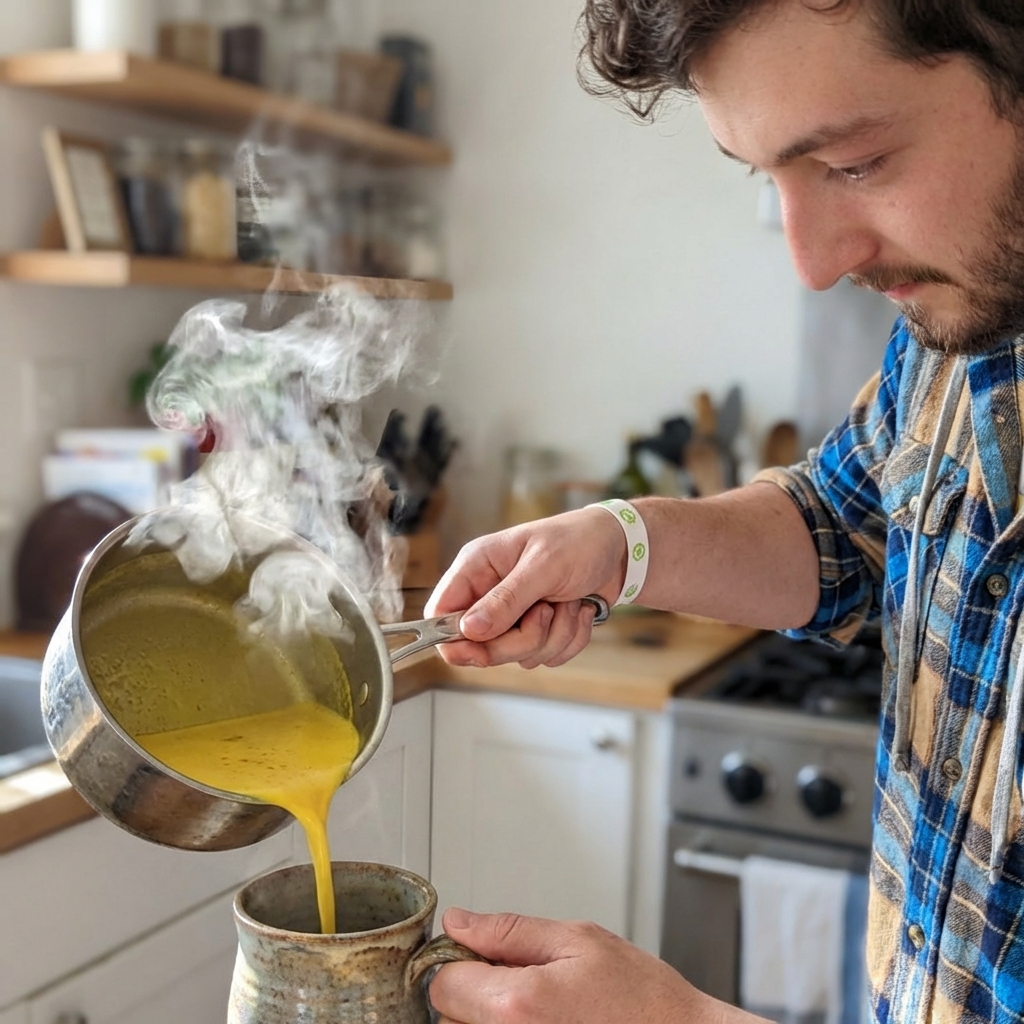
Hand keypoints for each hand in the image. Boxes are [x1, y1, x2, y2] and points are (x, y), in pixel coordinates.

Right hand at [424, 508, 625, 668]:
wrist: (621, 551)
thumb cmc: (580, 542)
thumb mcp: (543, 566)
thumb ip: (506, 600)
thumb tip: (468, 629)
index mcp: (477, 567)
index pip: (441, 613)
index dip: (453, 639)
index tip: (478, 651)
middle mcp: (489, 593)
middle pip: (479, 646)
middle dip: (521, 638)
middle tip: (545, 611)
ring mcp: (513, 616)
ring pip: (517, 656)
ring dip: (552, 636)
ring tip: (566, 602)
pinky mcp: (537, 631)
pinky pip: (544, 657)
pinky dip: (569, 639)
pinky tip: (577, 610)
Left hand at [429, 908, 744, 1023]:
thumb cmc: (642, 1000)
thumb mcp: (579, 941)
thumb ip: (510, 931)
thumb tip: (459, 923)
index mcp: (517, 1006)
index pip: (443, 983)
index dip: (461, 962)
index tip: (485, 957)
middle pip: (451, 1015)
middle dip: (478, 992)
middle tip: (527, 983)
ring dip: (491, 1018)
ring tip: (543, 1010)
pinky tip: (547, 1023)